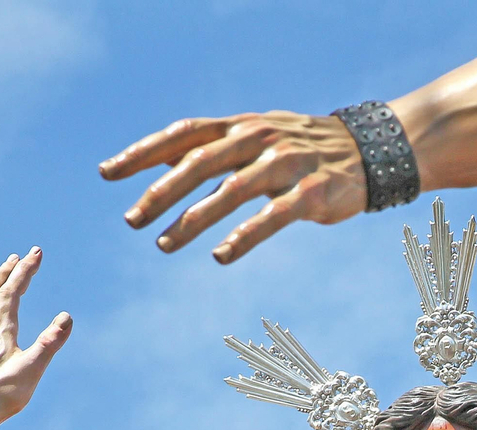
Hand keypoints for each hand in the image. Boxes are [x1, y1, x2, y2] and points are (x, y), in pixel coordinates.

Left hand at [99, 112, 364, 259]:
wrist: (369, 151)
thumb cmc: (302, 149)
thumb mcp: (256, 139)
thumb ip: (214, 151)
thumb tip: (162, 166)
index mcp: (240, 126)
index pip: (183, 134)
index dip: (143, 152)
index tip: (108, 173)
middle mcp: (259, 139)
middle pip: (200, 162)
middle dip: (161, 191)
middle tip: (132, 219)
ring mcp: (286, 164)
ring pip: (231, 191)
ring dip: (193, 219)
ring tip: (164, 245)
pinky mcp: (312, 192)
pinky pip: (273, 216)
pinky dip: (245, 236)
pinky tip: (221, 256)